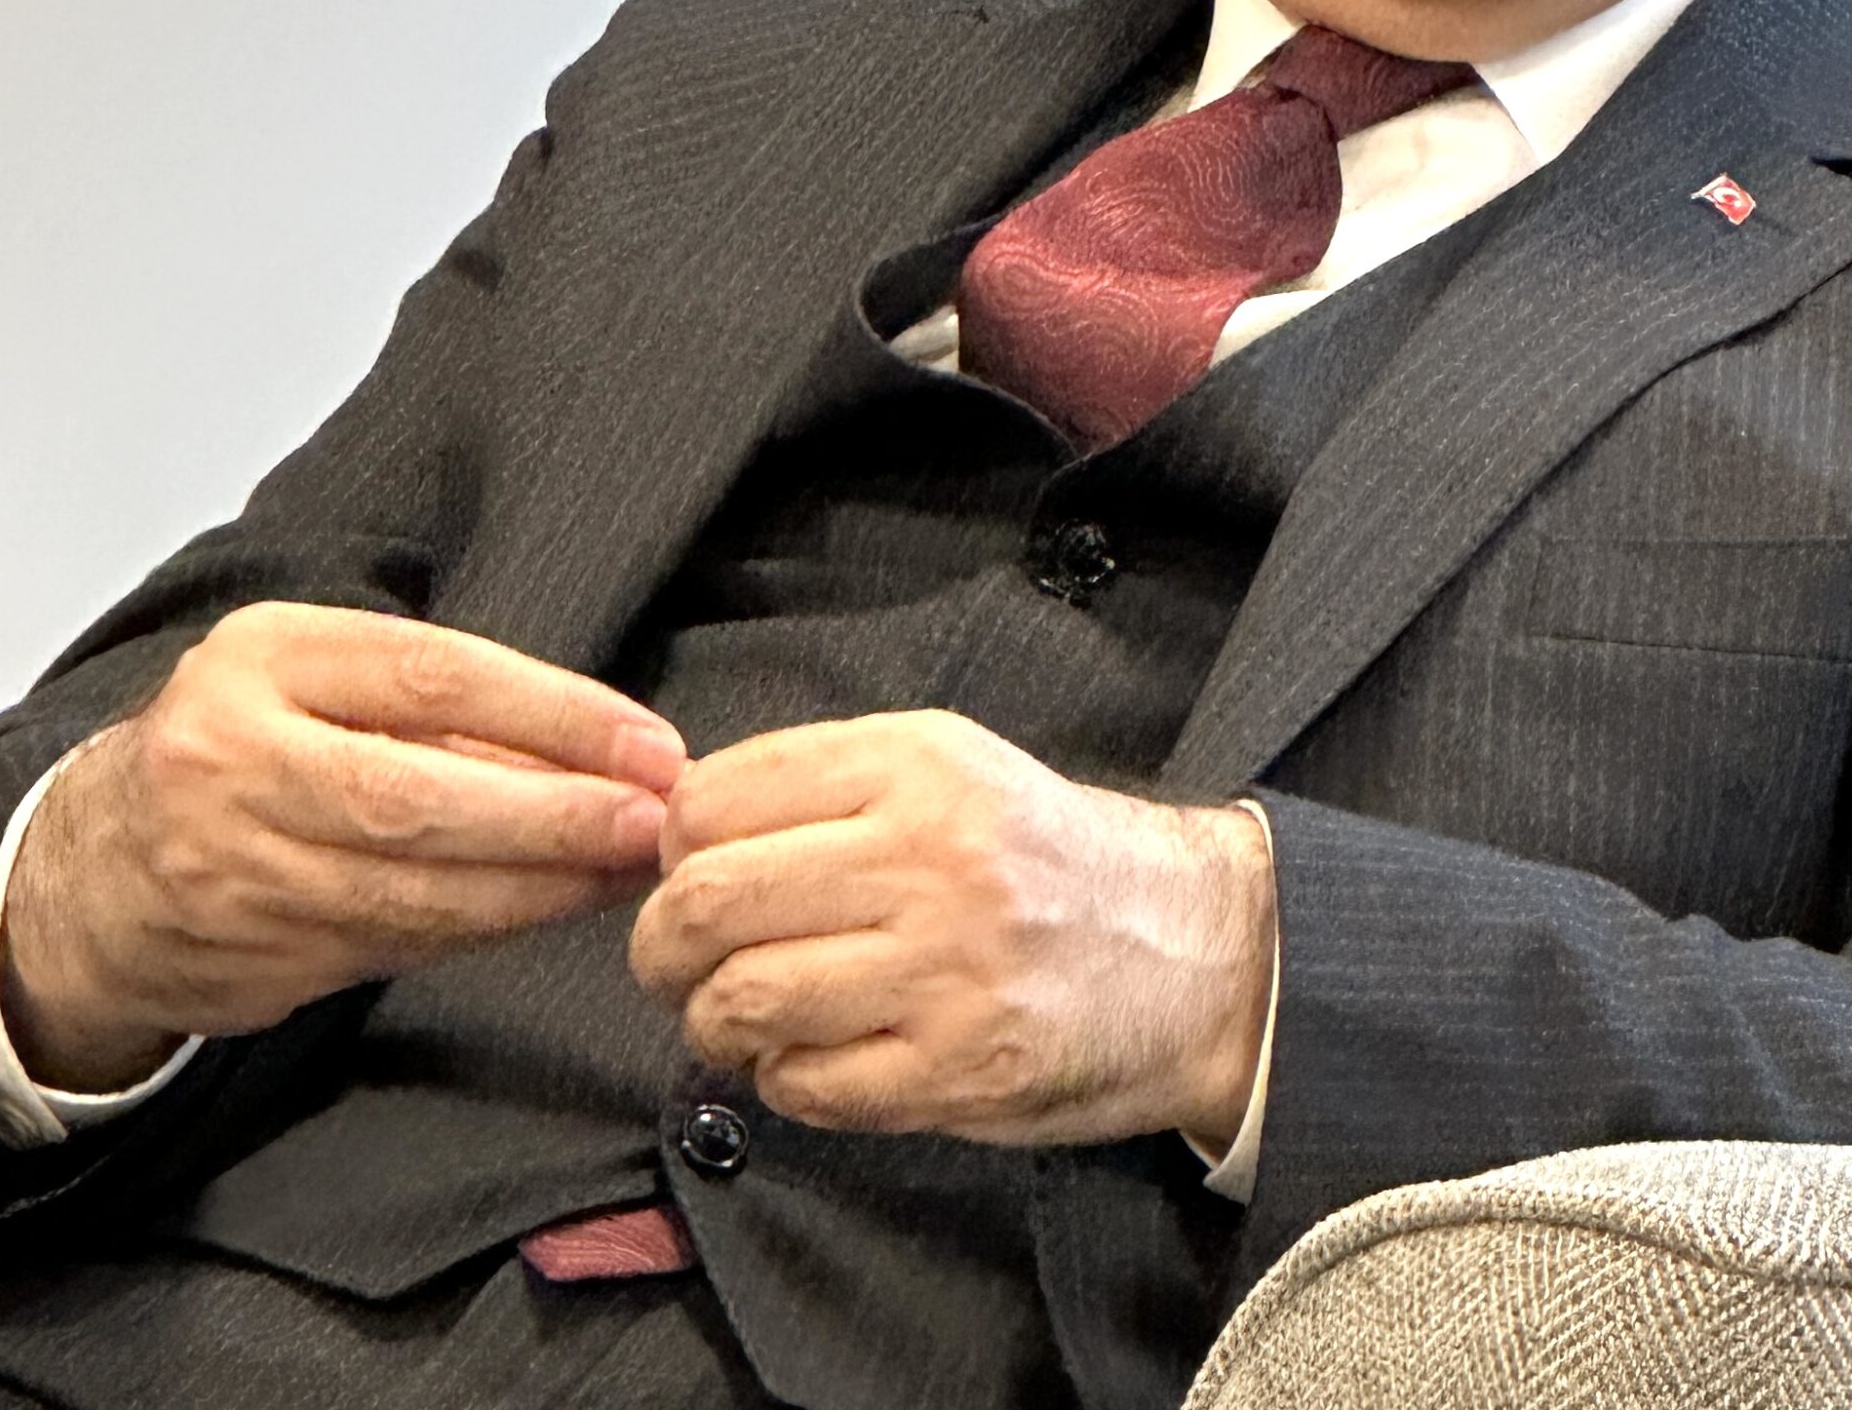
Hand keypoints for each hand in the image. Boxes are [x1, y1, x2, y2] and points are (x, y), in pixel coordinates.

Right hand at [0, 602, 686, 1091]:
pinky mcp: (248, 956)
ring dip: (539, 887)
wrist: (88, 875)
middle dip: (554, 817)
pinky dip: (486, 930)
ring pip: (412, 891)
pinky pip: (395, 944)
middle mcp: (235, 760)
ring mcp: (233, 868)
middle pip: (419, 797)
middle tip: (652, 822)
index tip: (647, 744)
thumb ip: (443, 706)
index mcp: (265, 659)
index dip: (555, 715)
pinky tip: (553, 909)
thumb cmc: (242, 747)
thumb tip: (606, 749)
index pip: (434, 677)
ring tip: (627, 872)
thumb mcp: (318, 679)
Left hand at [629, 711, 1275, 1148]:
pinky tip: (813, 1054)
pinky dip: (781, 1078)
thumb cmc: (1046, 858)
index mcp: (918, 766)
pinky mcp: (958, 1071)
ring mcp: (945, 969)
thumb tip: (677, 826)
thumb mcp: (951, 767)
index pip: (716, 799)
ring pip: (739, 1001)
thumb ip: (824, 782)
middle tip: (678, 957)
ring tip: (740, 1012)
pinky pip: (802, 1085)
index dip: (673, 844)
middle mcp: (930, 857)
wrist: (1187, 950)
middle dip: (663, 943)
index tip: (689, 868)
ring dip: (713, 1020)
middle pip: (707, 902)